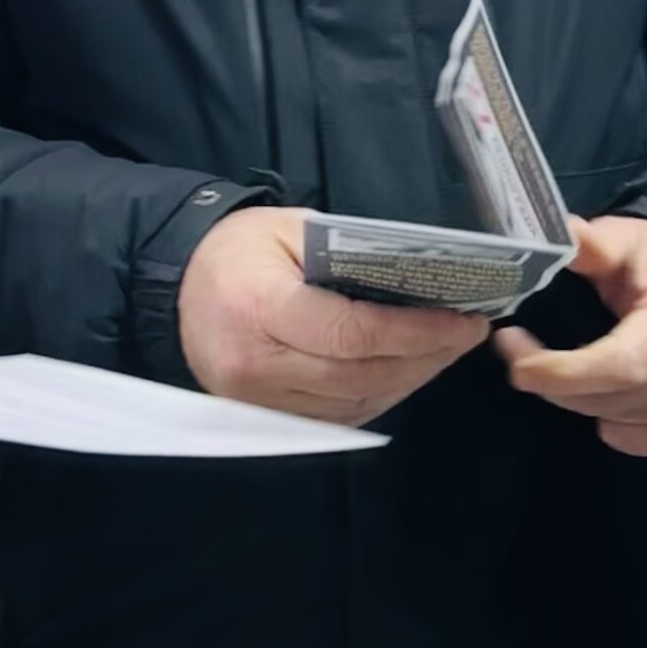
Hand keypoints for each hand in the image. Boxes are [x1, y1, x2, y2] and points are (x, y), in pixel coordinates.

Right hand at [179, 207, 488, 426]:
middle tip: (466, 335)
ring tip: (445, 351)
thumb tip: (424, 280)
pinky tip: (407, 371)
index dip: (416, 333)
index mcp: (260, 308)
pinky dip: (380, 395)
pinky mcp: (265, 418)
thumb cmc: (239, 250)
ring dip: (410, 379)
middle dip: (425, 357)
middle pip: (360, 375)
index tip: (462, 322)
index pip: (353, 334)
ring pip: (355, 402)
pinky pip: (337, 417)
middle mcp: (256, 365)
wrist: (179, 286)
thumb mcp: (293, 229)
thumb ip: (352, 255)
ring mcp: (257, 400)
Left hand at [496, 215, 646, 458]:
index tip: (517, 360)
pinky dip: (613, 428)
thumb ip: (594, 243)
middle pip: (612, 396)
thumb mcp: (631, 239)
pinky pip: (642, 442)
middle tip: (515, 351)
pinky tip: (599, 400)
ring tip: (550, 365)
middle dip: (554, 381)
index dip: (564, 371)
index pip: (621, 364)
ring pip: (617, 417)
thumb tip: (558, 236)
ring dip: (573, 396)